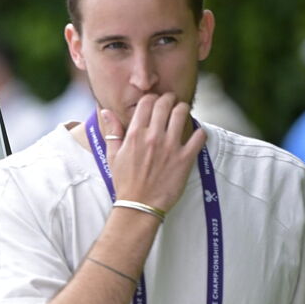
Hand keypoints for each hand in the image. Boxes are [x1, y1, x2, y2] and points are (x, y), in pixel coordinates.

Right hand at [104, 94, 205, 214]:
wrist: (139, 205)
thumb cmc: (124, 181)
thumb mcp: (112, 155)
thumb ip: (112, 131)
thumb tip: (106, 112)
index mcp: (135, 134)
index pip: (146, 102)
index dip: (151, 98)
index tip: (154, 102)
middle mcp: (153, 137)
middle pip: (165, 103)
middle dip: (169, 99)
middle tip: (171, 102)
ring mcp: (170, 146)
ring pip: (182, 113)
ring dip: (183, 109)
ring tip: (182, 113)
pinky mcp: (185, 158)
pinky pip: (199, 135)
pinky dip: (198, 132)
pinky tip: (194, 135)